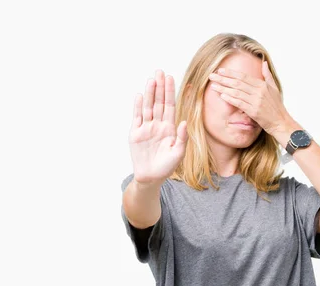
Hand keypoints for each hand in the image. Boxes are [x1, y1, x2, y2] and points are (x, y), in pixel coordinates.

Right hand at [129, 69, 188, 183]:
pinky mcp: (135, 134)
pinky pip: (137, 117)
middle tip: (160, 72)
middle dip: (160, 87)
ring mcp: (146, 128)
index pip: (170, 106)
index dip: (170, 92)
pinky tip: (139, 95)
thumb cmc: (167, 167)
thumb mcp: (178, 153)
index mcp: (170, 128)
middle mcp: (158, 125)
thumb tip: (184, 122)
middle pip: (158, 102)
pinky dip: (137, 106)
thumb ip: (182, 138)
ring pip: (148, 107)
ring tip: (151, 80)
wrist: (151, 178)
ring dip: (149, 94)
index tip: (170, 78)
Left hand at [208, 61, 292, 135]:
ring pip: (237, 92)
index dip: (231, 73)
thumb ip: (267, 75)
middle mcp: (259, 91)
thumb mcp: (274, 88)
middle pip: (237, 83)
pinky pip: (240, 103)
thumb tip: (263, 63)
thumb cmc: (277, 106)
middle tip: (212, 76)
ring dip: (224, 88)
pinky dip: (230, 99)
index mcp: (262, 85)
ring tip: (214, 86)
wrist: (281, 122)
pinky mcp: (254, 111)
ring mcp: (256, 101)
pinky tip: (222, 96)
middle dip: (223, 79)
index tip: (220, 70)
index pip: (243, 76)